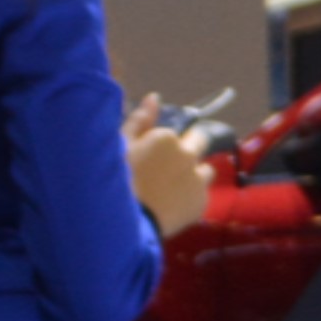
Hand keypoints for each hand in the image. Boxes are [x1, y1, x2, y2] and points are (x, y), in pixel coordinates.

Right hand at [123, 95, 211, 231]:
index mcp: (167, 138)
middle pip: (200, 143)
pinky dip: (190, 197)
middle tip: (167, 167)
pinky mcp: (202, 204)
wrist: (122, 223)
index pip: (176, 133)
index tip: (152, 156)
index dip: (164, 144)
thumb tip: (155, 97)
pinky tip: (171, 204)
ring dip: (193, 174)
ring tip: (170, 188)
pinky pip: (201, 195)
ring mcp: (198, 181)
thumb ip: (140, 120)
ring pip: (205, 171)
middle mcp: (189, 155)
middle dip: (189, 149)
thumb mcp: (121, 145)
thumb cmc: (115, 180)